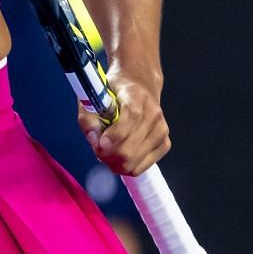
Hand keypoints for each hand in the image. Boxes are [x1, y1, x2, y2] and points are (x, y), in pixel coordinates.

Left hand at [78, 60, 170, 176]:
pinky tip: (119, 155)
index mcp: (136, 96)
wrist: (140, 86)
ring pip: (134, 162)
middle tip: (97, 149)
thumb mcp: (94, 96)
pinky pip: (141, 167)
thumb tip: (93, 140)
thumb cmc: (114, 92)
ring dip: (114, 162)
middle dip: (108, 154)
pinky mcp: (164, 143)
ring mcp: (161, 130)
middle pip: (130, 148)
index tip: (101, 143)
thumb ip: (88, 118)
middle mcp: (153, 113)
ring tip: (107, 152)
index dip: (115, 135)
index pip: (131, 118)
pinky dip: (126, 166)